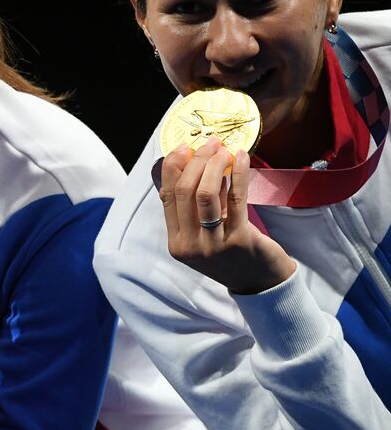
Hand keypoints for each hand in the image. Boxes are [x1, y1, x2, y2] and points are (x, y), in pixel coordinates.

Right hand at [159, 138, 296, 294]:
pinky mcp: (239, 240)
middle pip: (184, 192)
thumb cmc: (233, 255)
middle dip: (196, 161)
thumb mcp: (206, 235)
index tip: (184, 147)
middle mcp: (190, 245)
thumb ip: (197, 209)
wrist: (262, 285)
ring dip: (214, 165)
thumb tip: (197, 166)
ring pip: (205, 194)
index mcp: (176, 243)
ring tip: (225, 150)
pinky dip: (238, 173)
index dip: (173, 168)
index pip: (167, 197)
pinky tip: (242, 158)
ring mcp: (213, 245)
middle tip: (211, 144)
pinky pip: (235, 199)